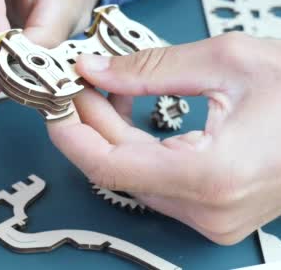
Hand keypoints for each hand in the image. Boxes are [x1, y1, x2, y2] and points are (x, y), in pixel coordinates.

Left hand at [47, 32, 280, 244]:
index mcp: (210, 175)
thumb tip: (96, 70)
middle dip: (90, 124)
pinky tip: (131, 116)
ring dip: (112, 135)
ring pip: (135, 178)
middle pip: (117, 170)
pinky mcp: (216, 214)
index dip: (71, 134)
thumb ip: (148, 68)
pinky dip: (137, 149)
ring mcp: (213, 219)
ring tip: (105, 91)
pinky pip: (158, 183)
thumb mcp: (224, 60)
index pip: (108, 166)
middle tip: (79, 83)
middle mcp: (208, 209)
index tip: (55, 103)